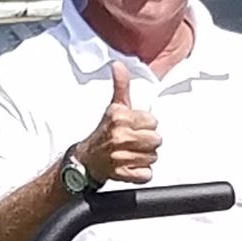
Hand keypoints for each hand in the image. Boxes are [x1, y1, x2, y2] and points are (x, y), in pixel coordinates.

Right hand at [77, 60, 160, 184]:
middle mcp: (119, 136)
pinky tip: (131, 166)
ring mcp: (120, 157)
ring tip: (131, 153)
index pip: (153, 121)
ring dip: (144, 158)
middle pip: (156, 140)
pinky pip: (146, 175)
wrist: (86, 159)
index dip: (146, 125)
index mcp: (120, 118)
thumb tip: (118, 65)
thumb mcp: (113, 107)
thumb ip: (121, 85)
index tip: (134, 127)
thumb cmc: (104, 132)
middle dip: (147, 142)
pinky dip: (141, 174)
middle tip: (134, 141)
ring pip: (153, 158)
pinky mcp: (122, 174)